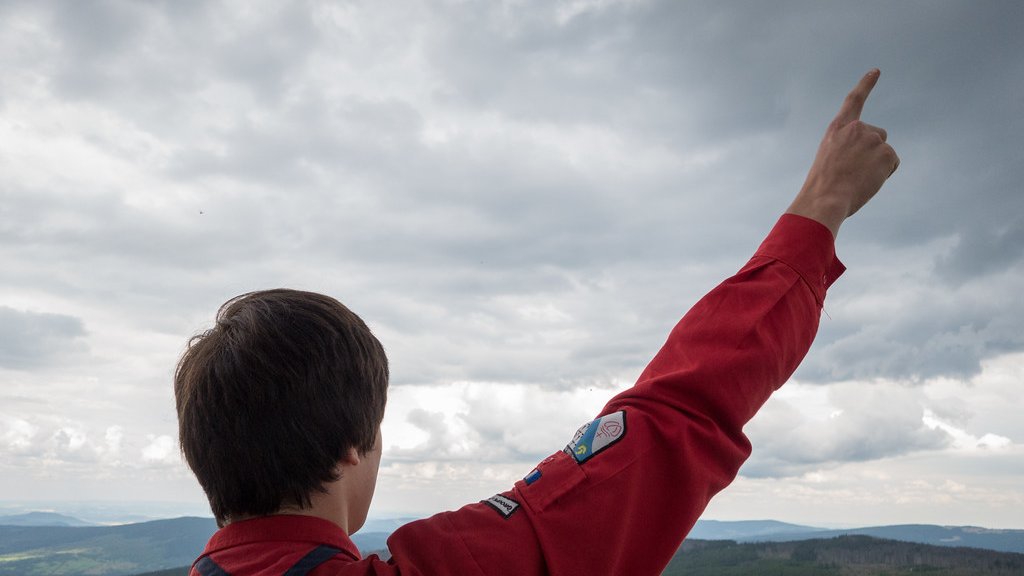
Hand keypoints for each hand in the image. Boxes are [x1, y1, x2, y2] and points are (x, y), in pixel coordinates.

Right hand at [786, 69, 899, 236]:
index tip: (876, 72)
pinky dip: (884, 174)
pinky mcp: (886, 152)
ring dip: (877, 166)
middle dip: (873, 151)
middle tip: (854, 171)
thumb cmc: (823, 186)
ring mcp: (873, 139)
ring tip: (857, 179)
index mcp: (838, 129)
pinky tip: (868, 181)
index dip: (865, 85)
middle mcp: (857, 129)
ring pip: (884, 152)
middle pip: (878, 136)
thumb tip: (875, 155)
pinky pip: (892, 164)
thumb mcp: (829, 158)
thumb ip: (849, 148)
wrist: (825, 198)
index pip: (854, 101)